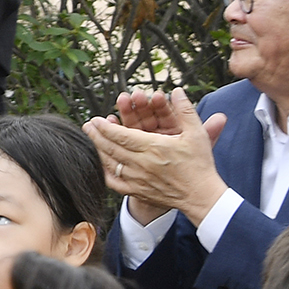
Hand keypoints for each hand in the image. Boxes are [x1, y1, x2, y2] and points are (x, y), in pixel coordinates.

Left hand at [84, 89, 229, 224]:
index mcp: (153, 148)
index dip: (106, 127)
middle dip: (97, 135)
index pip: (122, 135)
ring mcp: (138, 179)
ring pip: (111, 164)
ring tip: (90, 141)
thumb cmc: (199, 166)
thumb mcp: (196, 134)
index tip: (96, 119)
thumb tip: (177, 92)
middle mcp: (142, 164)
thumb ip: (186, 110)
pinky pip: (115, 183)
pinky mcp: (138, 191)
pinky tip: (101, 166)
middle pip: (111, 148)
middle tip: (87, 126)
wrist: (201, 197)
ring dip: (98, 151)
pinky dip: (105, 173)